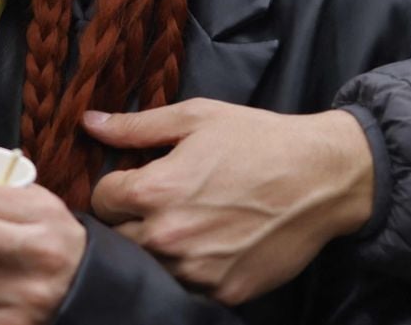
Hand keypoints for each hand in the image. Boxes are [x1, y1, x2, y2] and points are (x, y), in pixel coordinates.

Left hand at [86, 102, 373, 303]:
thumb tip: (89, 123)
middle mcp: (168, 237)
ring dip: (156, 248)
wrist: (321, 178)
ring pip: (148, 266)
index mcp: (155, 191)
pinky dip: (190, 270)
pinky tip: (210, 245)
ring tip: (185, 223)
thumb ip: (137, 126)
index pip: (100, 200)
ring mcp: (196, 270)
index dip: (115, 186)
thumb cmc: (258, 140)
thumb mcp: (196, 118)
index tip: (135, 180)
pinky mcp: (224, 292)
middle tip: (159, 203)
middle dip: (129, 220)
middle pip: (116, 239)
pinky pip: (185, 287)